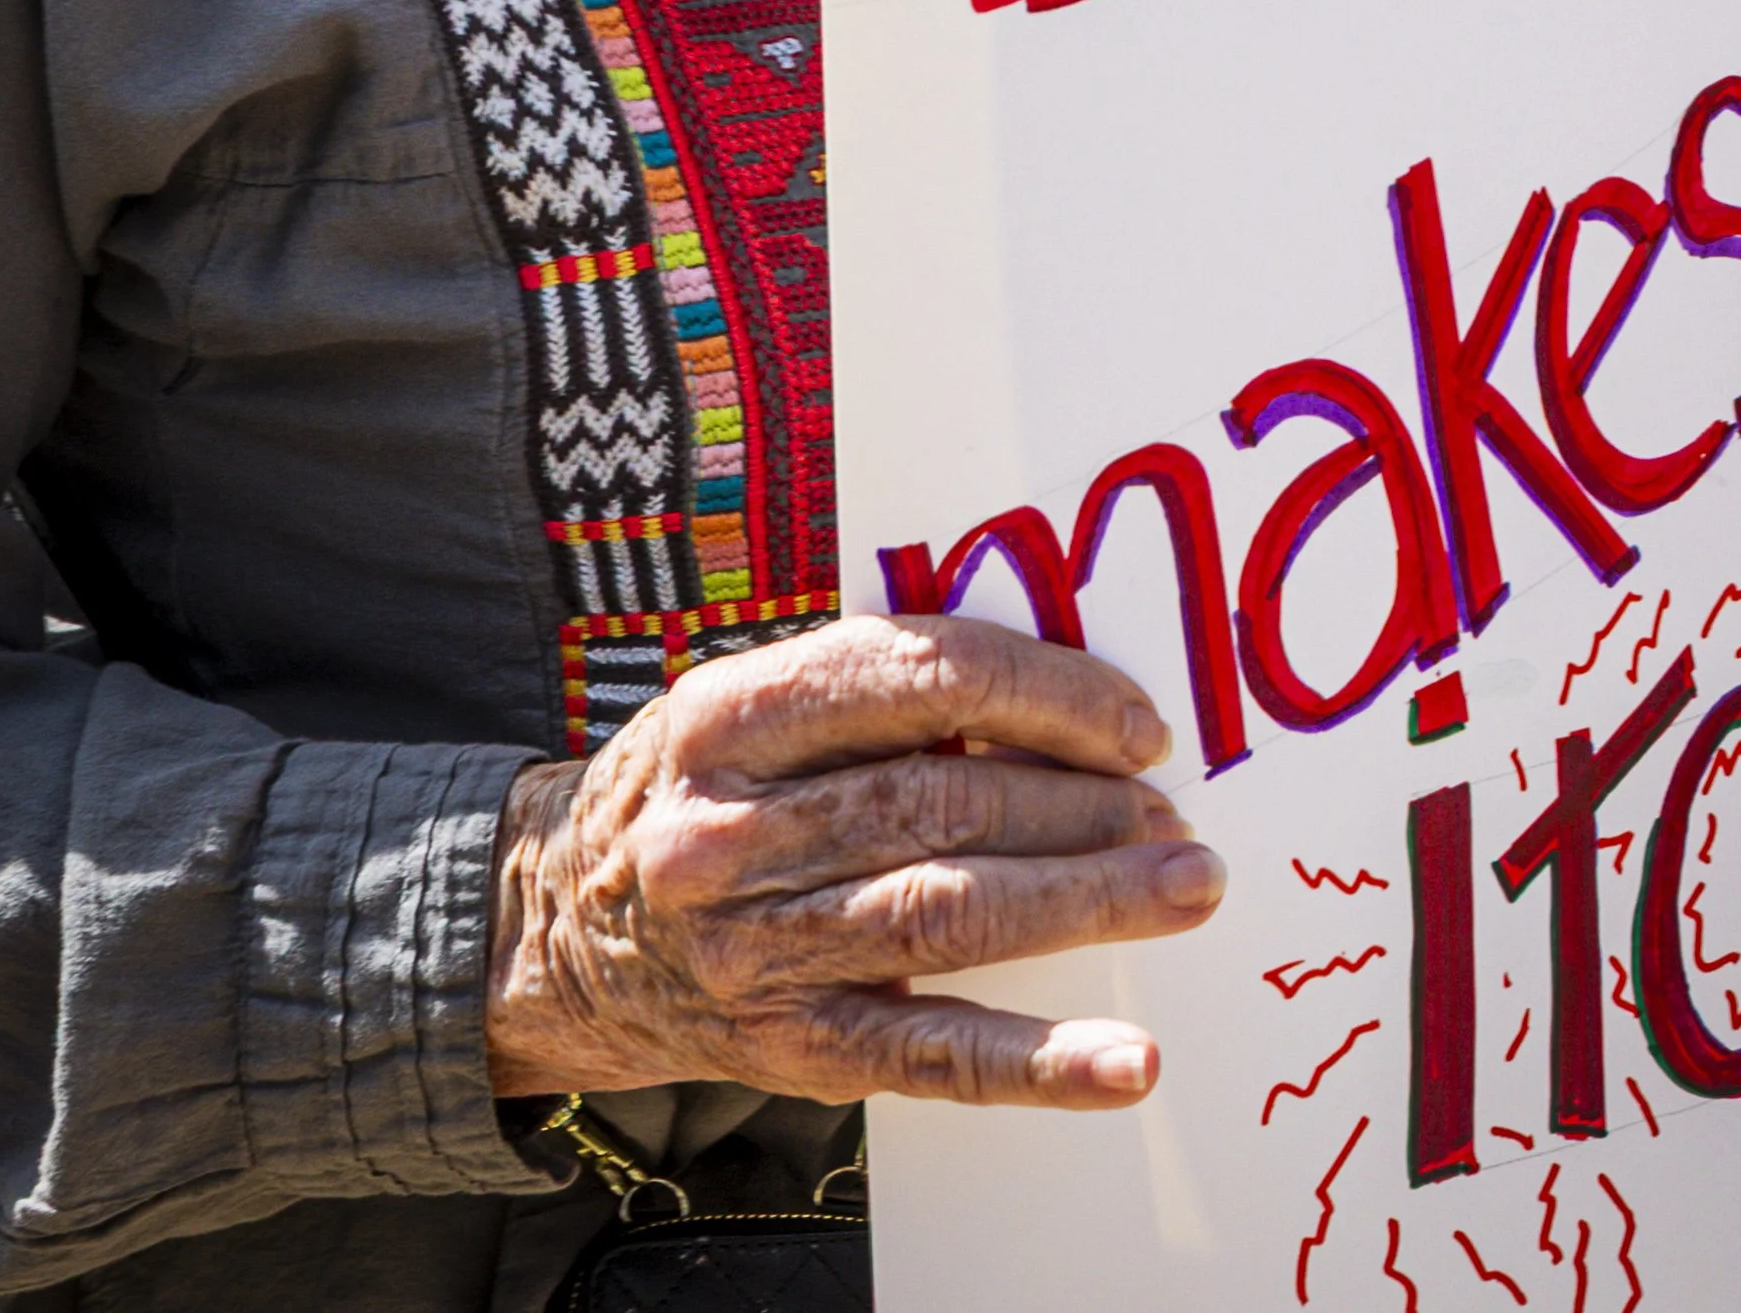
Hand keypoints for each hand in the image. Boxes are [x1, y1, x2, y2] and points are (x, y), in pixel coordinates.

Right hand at [486, 614, 1223, 1110]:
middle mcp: (731, 831)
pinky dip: (1041, 1061)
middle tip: (1175, 811)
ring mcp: (757, 950)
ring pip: (951, 917)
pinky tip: (1126, 1060)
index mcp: (727, 713)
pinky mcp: (790, 1049)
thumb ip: (868, 693)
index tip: (1133, 721)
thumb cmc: (690, 792)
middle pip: (943, 802)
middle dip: (1082, 804)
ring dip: (1087, 901)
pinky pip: (932, 1057)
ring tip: (1185, 884)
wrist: (555, 931)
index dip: (1041, 693)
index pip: (914, 678)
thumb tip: (1053, 700)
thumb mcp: (740, 705)